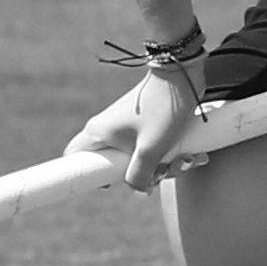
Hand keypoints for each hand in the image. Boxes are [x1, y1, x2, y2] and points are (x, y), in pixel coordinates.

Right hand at [74, 61, 200, 191]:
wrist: (183, 73)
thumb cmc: (162, 108)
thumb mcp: (151, 150)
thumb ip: (140, 176)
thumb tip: (139, 191)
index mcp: (98, 133)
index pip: (74, 159)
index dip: (88, 177)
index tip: (110, 185)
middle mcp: (108, 130)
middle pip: (117, 167)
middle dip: (145, 175)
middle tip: (163, 171)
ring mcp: (127, 128)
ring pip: (141, 161)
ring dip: (166, 166)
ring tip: (187, 159)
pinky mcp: (145, 126)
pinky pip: (154, 150)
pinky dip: (172, 155)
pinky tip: (193, 155)